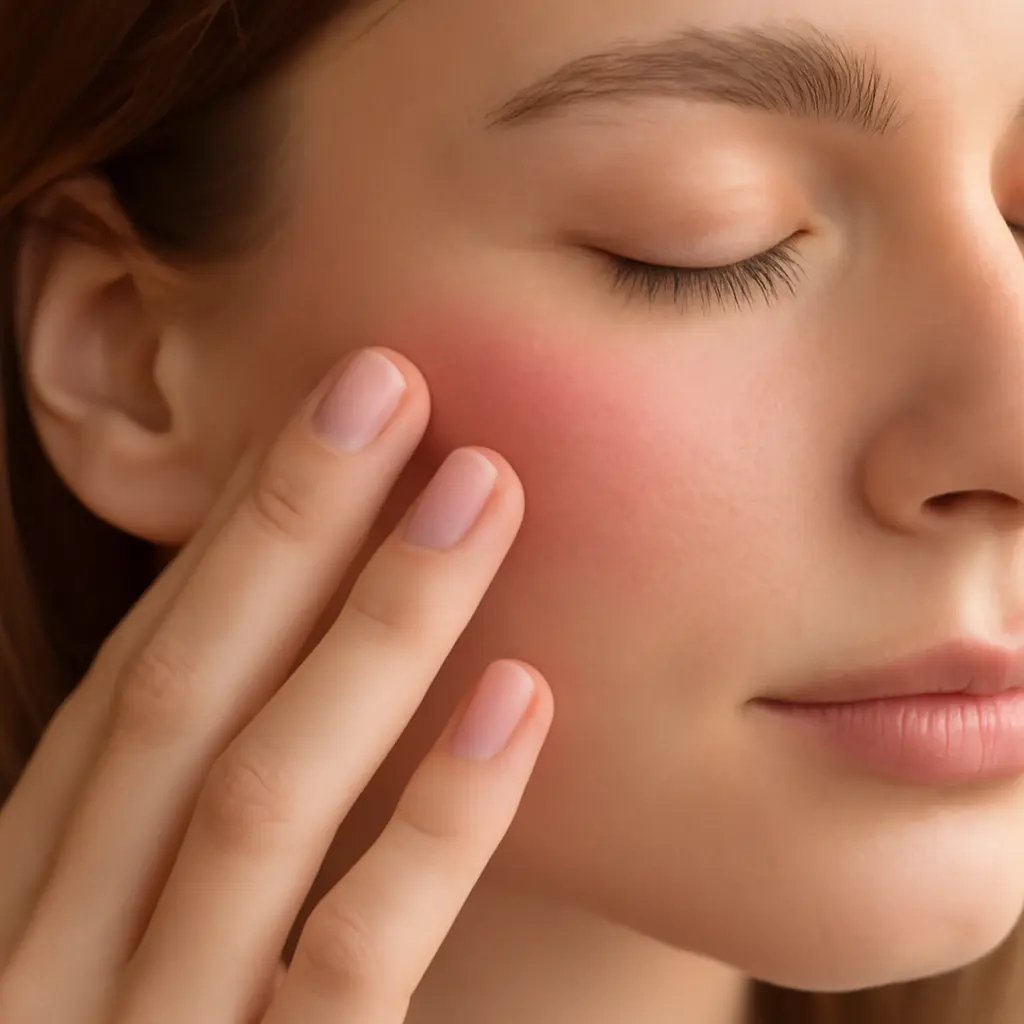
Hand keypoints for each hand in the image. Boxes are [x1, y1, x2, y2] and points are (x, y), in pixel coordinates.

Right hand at [0, 348, 552, 1022]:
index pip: (139, 683)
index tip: (327, 416)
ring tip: (480, 488)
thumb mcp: (139, 952)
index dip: (229, 541)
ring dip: (376, 628)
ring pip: (257, 799)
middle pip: (184, 700)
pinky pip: (346, 967)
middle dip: (286, 527)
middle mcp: (54, 958)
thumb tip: (282, 660)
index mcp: (37, 896)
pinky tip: (520, 697)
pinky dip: (433, 825)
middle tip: (391, 380)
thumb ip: (180, 841)